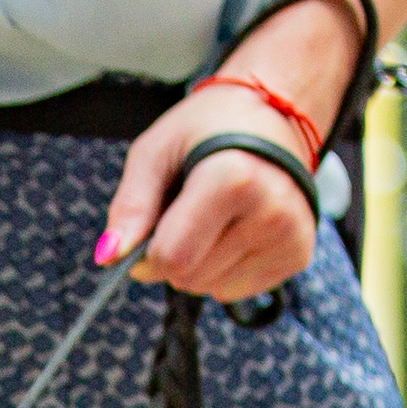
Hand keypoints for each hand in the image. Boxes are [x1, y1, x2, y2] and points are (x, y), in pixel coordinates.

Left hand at [98, 92, 320, 302]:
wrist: (274, 116)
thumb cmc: (206, 131)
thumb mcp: (157, 152)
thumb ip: (130, 206)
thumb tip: (107, 257)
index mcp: (233, 179)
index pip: (172, 258)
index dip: (149, 252)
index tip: (153, 224)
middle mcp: (271, 211)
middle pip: (190, 278)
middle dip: (175, 255)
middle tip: (189, 211)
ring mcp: (290, 236)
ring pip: (211, 289)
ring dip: (200, 263)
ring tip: (216, 216)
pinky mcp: (299, 255)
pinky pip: (236, 291)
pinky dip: (225, 269)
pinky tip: (237, 230)